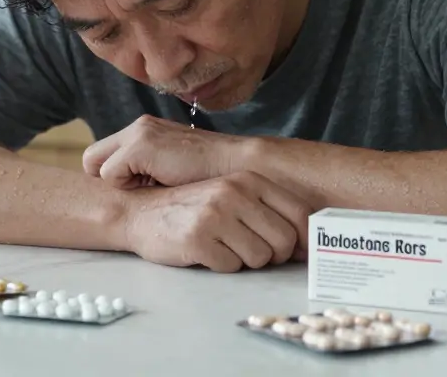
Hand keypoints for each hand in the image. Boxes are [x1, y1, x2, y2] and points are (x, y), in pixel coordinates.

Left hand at [83, 114, 245, 188]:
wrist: (238, 167)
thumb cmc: (210, 176)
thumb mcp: (174, 168)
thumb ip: (150, 170)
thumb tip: (132, 188)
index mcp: (146, 129)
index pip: (104, 154)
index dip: (114, 176)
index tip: (136, 190)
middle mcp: (139, 126)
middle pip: (92, 159)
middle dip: (106, 179)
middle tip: (136, 192)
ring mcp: (138, 134)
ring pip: (97, 167)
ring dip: (121, 183)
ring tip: (152, 187)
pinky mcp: (139, 147)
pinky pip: (109, 175)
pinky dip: (127, 185)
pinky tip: (156, 185)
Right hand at [120, 171, 311, 271]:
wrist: (141, 212)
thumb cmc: (193, 208)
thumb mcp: (232, 194)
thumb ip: (267, 210)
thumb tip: (306, 243)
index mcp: (249, 180)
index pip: (299, 213)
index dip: (303, 238)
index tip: (296, 252)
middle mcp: (235, 192)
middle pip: (283, 241)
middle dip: (272, 255)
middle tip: (251, 251)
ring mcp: (216, 214)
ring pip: (260, 258)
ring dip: (245, 261)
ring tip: (224, 247)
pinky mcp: (198, 238)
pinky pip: (231, 267)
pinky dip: (221, 265)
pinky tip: (206, 252)